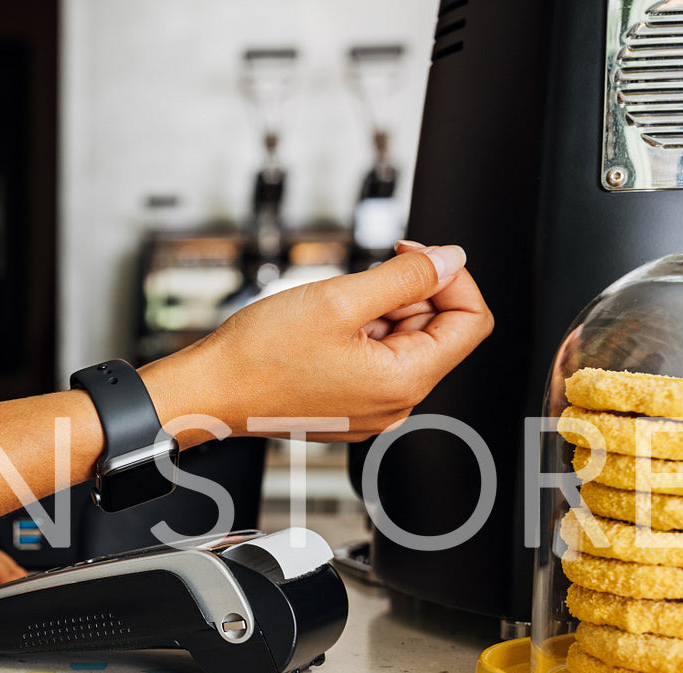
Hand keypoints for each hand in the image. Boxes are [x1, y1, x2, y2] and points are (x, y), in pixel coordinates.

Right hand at [141, 242, 490, 442]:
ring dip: (380, 312)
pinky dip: (361, 333)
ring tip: (333, 311)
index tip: (416, 255)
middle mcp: (396, 404)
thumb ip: (406, 276)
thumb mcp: (340, 299)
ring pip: (404, 341)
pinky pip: (377, 359)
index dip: (451, 276)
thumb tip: (450, 259)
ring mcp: (374, 408)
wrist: (211, 391)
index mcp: (404, 382)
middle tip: (360, 281)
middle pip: (437, 330)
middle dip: (408, 294)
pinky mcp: (352, 404)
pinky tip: (325, 330)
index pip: (471, 320)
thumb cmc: (259, 357)